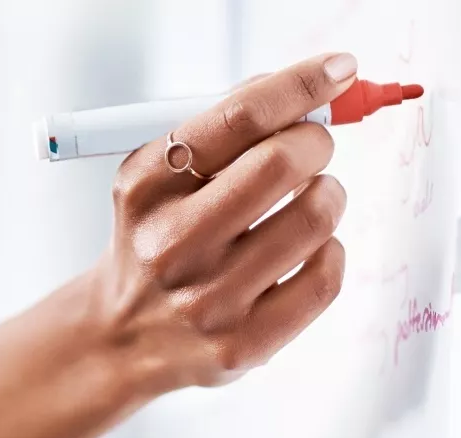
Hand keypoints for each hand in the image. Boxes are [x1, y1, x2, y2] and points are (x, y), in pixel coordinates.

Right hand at [88, 53, 357, 392]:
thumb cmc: (157, 237)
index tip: (338, 70)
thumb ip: (222, 128)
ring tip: (311, 197)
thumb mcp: (160, 176)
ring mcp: (207, 298)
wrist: (122, 332)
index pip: (239, 116)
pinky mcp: (242, 343)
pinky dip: (332, 250)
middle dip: (316, 141)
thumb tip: (304, 91)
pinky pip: (326, 278)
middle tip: (313, 145)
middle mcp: (171, 242)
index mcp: (148, 186)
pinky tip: (310, 247)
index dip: (301, 85)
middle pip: (280, 162)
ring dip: (329, 194)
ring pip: (315, 219)